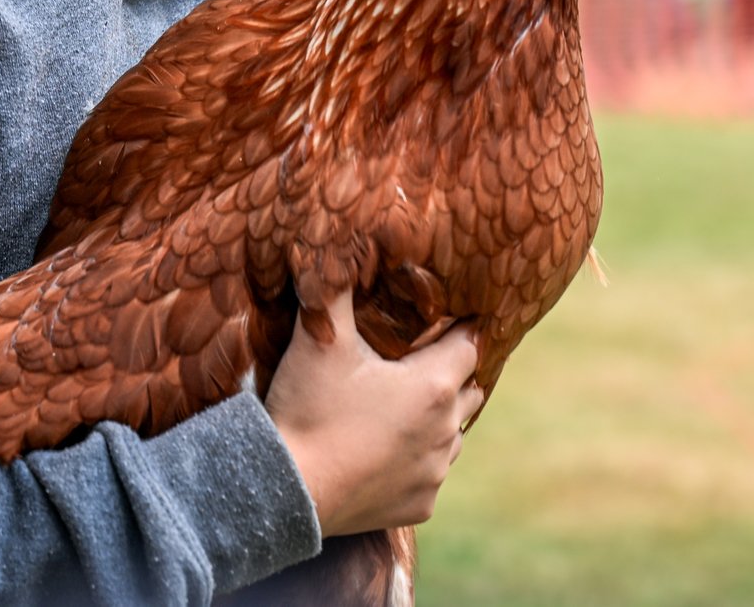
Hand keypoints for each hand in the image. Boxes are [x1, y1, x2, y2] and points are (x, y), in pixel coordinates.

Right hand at [265, 288, 482, 535]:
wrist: (284, 488)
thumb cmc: (308, 409)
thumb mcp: (320, 340)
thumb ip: (337, 290)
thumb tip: (341, 249)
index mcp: (434, 385)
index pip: (470, 343)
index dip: (460, 327)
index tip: (451, 317)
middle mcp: (446, 429)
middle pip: (469, 389)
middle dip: (452, 372)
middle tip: (422, 360)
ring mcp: (435, 471)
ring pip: (454, 434)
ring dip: (438, 418)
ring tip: (405, 406)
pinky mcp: (420, 504)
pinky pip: (431, 475)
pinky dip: (418, 461)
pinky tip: (389, 450)